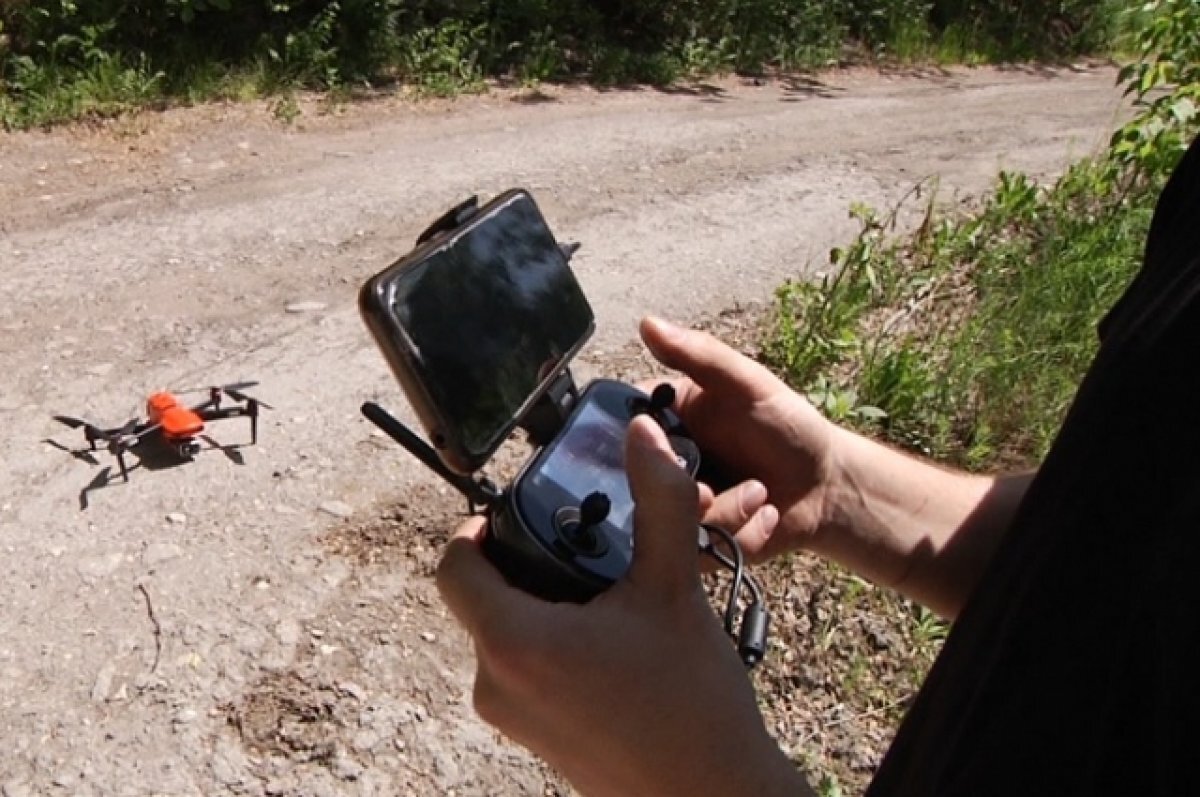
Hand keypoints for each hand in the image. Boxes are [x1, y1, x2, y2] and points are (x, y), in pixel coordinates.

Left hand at [436, 416, 806, 796]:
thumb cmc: (692, 704)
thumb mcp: (674, 587)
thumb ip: (657, 500)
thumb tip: (645, 435)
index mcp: (512, 642)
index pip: (454, 564)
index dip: (478, 528)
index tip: (524, 513)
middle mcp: (495, 684)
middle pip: (484, 596)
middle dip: (528, 564)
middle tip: (585, 548)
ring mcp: (512, 719)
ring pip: (508, 632)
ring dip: (548, 605)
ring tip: (612, 599)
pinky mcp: (533, 739)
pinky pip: (526, 670)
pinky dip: (557, 644)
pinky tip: (616, 645)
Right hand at [640, 316, 835, 561]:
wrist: (826, 488)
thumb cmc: (789, 427)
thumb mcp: (748, 385)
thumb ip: (699, 355)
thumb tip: (647, 323)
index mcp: (666, 421)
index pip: (623, 426)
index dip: (635, 439)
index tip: (664, 448)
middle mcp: (662, 466)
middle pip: (636, 481)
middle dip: (683, 486)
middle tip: (716, 483)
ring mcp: (675, 510)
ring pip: (666, 522)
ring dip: (722, 510)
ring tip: (758, 495)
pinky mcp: (695, 546)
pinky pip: (694, 551)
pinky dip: (736, 534)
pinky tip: (763, 518)